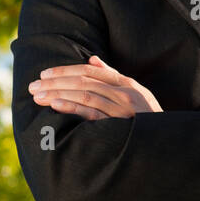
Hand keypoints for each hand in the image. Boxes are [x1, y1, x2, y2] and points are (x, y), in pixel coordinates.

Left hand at [28, 55, 162, 118]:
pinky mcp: (118, 126)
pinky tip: (55, 105)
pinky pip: (91, 114)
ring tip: (38, 96)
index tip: (45, 74)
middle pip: (84, 81)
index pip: (91, 71)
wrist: (166, 141)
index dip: (65, 70)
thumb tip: (92, 59)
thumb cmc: (147, 117)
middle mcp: (124, 93)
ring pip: (84, 95)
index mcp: (127, 84)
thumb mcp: (136, 93)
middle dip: (56, 82)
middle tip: (34, 85)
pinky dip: (72, 107)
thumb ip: (113, 76)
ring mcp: (121, 109)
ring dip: (58, 94)